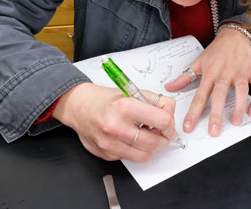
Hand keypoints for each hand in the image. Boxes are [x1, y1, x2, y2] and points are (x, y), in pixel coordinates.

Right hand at [52, 83, 176, 161]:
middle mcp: (116, 127)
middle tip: (161, 132)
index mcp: (125, 107)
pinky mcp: (106, 154)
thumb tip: (171, 113)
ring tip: (146, 135)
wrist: (80, 107)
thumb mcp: (133, 92)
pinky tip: (131, 139)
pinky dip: (136, 150)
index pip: (161, 121)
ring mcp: (110, 143)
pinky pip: (131, 158)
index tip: (168, 124)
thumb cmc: (107, 100)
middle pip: (155, 142)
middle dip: (163, 138)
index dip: (169, 123)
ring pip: (144, 155)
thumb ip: (156, 101)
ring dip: (151, 147)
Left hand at [164, 27, 250, 136]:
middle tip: (214, 131)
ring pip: (241, 92)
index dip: (193, 112)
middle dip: (216, 114)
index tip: (189, 126)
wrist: (235, 34)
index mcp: (210, 72)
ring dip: (239, 108)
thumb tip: (169, 88)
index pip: (200, 95)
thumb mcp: (199, 62)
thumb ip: (184, 77)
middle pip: (220, 95)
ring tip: (235, 122)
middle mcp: (225, 73)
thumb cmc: (217, 50)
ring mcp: (240, 72)